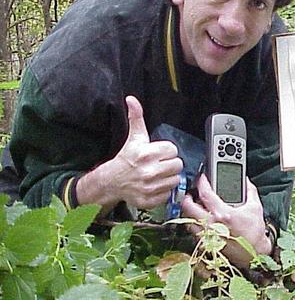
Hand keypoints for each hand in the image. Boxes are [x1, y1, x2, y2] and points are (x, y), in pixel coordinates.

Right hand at [76, 96, 182, 211]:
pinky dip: (164, 190)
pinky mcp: (150, 200)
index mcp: (146, 154)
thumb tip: (132, 100)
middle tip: (160, 164)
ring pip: (175, 179)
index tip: (159, 153)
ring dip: (169, 177)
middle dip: (170, 163)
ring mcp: (150, 187)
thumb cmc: (126, 158)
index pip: (173, 150)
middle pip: (177, 165)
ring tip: (158, 174)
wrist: (111, 181)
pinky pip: (169, 193)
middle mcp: (149, 171)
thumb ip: (136, 117)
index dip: (167, 151)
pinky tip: (155, 185)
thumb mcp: (134, 137)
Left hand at [181, 175, 271, 267]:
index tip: (202, 178)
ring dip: (189, 210)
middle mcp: (211, 225)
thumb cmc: (255, 233)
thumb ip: (249, 191)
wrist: (254, 254)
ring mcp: (207, 235)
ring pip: (187, 220)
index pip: (205, 194)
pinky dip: (194, 222)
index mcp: (223, 214)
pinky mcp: (206, 243)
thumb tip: (245, 181)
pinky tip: (202, 219)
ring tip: (196, 205)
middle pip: (188, 207)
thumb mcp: (255, 207)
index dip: (201, 183)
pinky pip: (193, 231)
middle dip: (188, 196)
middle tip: (192, 192)